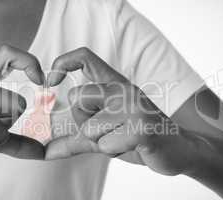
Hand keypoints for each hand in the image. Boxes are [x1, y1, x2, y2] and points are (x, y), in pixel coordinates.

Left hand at [45, 47, 198, 175]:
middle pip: (77, 98)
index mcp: (115, 83)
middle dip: (85, 123)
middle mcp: (123, 89)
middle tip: (109, 129)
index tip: (52, 80)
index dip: (62, 63)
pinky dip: (114, 151)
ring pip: (89, 128)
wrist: (179, 149)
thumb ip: (75, 138)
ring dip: (103, 142)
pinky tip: (132, 145)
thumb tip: (44, 151)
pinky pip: (105, 145)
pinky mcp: (140, 127)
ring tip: (124, 138)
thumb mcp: (105, 132)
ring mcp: (133, 106)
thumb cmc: (139, 137)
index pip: (84, 57)